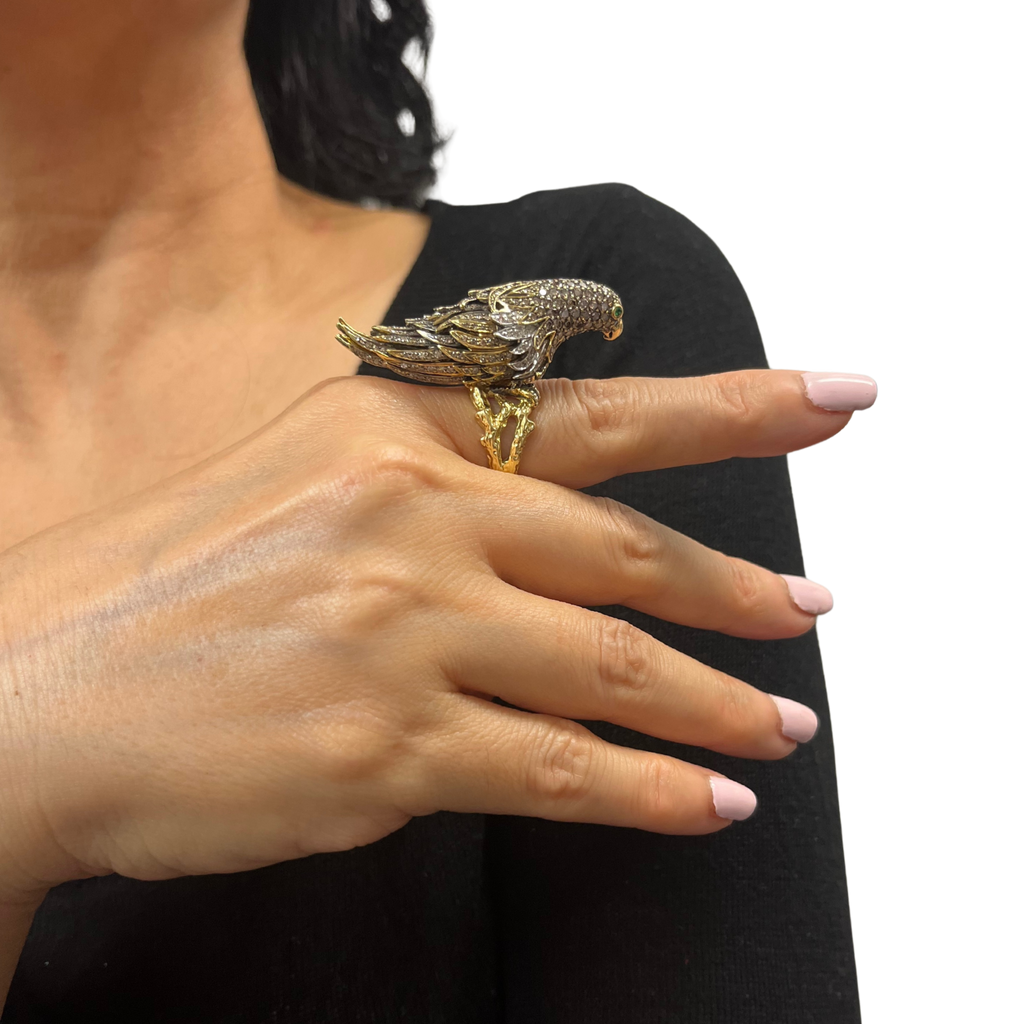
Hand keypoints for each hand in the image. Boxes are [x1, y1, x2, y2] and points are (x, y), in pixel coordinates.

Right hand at [0, 369, 861, 901]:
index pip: (593, 410)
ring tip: (782, 725)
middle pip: (627, 546)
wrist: (32, 695)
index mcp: (388, 431)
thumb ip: (434, 503)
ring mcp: (401, 632)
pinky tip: (708, 806)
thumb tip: (550, 558)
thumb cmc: (165, 584)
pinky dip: (649, 793)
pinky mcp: (383, 751)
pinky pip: (560, 771)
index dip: (733, 405)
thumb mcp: (301, 487)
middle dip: (738, 583)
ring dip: (716, 702)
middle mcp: (407, 515)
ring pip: (612, 667)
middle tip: (812, 608)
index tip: (833, 401)